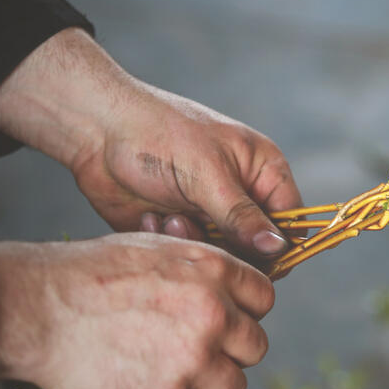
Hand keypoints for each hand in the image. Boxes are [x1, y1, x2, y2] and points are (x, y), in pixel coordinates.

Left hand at [0, 28, 301, 263]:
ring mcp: (211, 214)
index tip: (255, 259)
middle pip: (258, 248)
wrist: (97, 130)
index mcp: (263, 172)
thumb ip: (243, 216)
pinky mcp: (181, 228)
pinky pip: (191, 255)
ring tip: (168, 219)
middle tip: (196, 229)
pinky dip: (172, 243)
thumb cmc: (159, 134)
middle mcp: (242, 196)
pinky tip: (152, 218)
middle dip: (228, 247)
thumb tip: (279, 249)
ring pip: (223, 256)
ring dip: (196, 244)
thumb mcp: (208, 174)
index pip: (292, 222)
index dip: (280, 246)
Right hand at [0, 233, 272, 388]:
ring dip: (206, 385)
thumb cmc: (89, 273)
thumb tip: (229, 291)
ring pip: (233, 387)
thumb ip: (201, 271)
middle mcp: (214, 313)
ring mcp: (193, 356)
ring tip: (170, 373)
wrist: (38, 307)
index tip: (224, 322)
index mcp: (215, 271)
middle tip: (195, 352)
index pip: (264, 300)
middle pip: (256, 347)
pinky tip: (140, 386)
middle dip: (230, 353)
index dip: (245, 313)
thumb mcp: (157, 248)